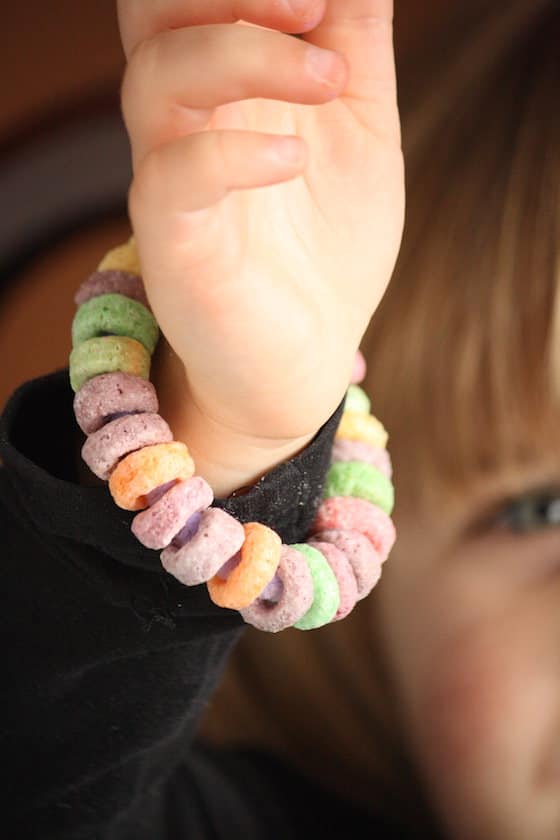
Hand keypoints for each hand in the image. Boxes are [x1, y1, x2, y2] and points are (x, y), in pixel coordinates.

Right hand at [117, 0, 403, 490]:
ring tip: (328, 79)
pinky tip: (295, 162)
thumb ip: (356, 47)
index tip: (325, 1)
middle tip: (311, 6)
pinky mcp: (174, 245)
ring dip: (244, 55)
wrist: (305, 357)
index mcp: (227, 83)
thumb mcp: (361, 131)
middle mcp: (185, 121)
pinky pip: (174, 177)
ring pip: (158, 79)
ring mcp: (171, 181)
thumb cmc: (327, 245)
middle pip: (153, 13)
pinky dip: (232, 154)